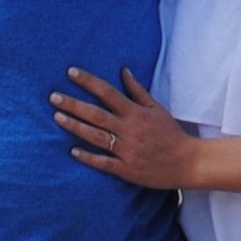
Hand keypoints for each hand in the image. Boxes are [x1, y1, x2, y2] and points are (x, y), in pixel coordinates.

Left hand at [51, 67, 199, 189]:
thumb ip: (137, 90)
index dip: (88, 82)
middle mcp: (129, 130)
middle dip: (74, 104)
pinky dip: (88, 157)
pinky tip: (72, 151)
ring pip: (96, 136)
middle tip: (53, 96)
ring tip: (57, 117)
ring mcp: (127, 150)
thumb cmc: (170, 132)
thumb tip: (123, 70)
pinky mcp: (127, 169)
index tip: (70, 72)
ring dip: (76, 127)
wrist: (186, 162)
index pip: (108, 92)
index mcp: (135, 113)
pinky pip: (104, 163)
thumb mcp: (156, 108)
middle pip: (97, 114)